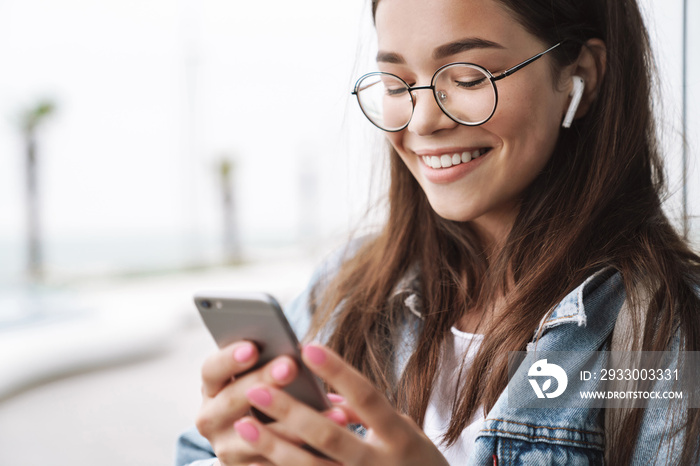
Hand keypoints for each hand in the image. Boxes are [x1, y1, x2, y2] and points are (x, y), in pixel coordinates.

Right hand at [196, 340, 322, 465]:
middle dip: (261, 381)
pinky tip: (329, 445)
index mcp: (211, 387)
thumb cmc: (263, 392)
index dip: (230, 358)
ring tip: (331, 411)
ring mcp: (225, 448)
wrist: (251, 443)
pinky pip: (272, 463)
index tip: (254, 347)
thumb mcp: (256, 377)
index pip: (211, 369)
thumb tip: (304, 350)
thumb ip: (272, 363)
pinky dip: (301, 452)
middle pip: (231, 399)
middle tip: (291, 366)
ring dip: (291, 424)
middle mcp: (210, 418)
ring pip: (254, 437)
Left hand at [233, 344, 449, 465]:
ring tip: (242, 425)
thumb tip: (326, 395)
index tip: (307, 346)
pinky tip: (252, 461)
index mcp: (400, 437)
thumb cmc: (418, 464)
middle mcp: (380, 464)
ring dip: (273, 447)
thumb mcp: (407, 434)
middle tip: (256, 388)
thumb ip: (369, 414)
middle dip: (290, 412)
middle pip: (329, 435)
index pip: (367, 397)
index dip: (338, 371)